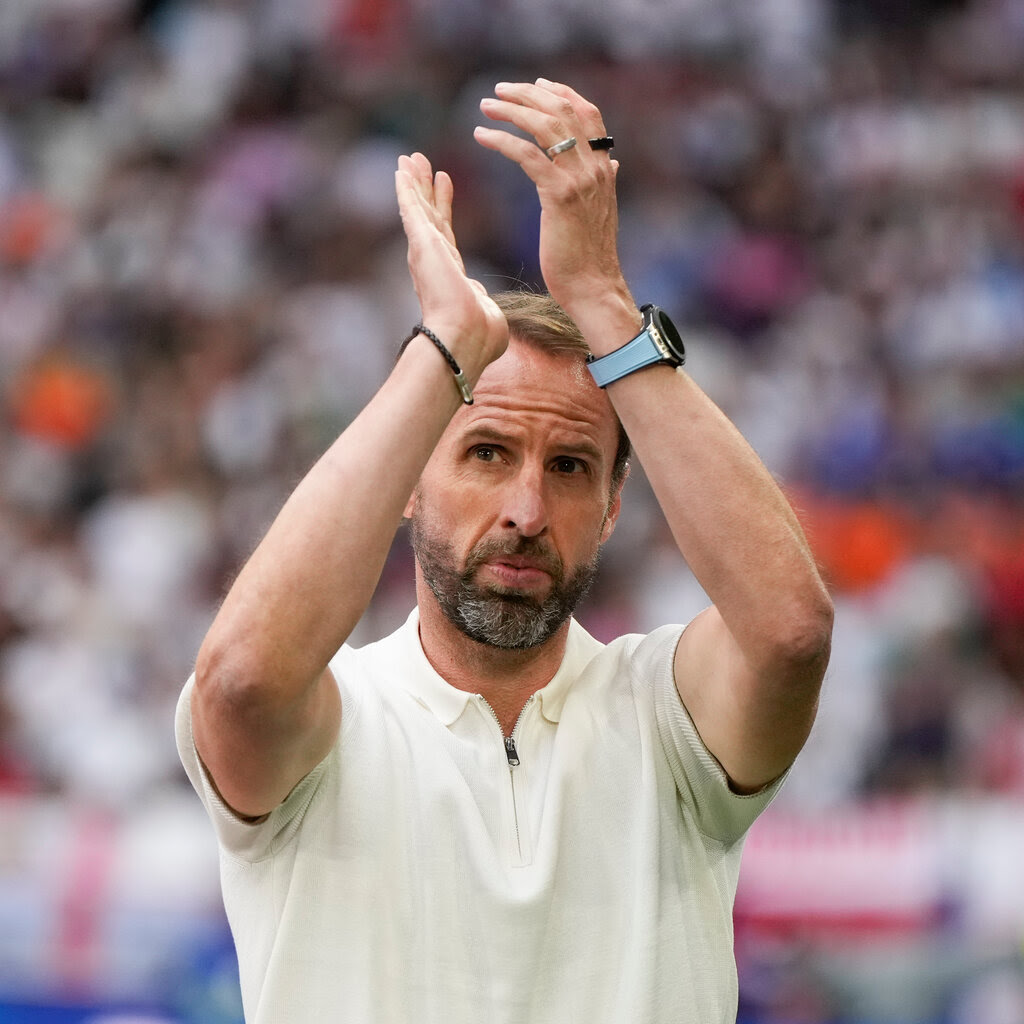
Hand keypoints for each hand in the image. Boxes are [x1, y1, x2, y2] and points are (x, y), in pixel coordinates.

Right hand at [395, 152, 507, 374]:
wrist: (464, 338)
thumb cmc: (479, 336)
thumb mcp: (485, 313)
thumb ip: (481, 300)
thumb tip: (483, 302)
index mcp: (450, 275)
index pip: (446, 233)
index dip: (444, 206)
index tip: (444, 182)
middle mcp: (434, 262)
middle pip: (429, 216)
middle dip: (425, 187)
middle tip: (420, 161)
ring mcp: (425, 253)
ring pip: (418, 208)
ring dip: (414, 182)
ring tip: (411, 158)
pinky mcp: (421, 245)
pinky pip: (411, 210)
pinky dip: (405, 189)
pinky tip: (401, 169)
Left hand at [474, 79, 633, 321]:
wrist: (593, 286)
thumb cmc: (591, 256)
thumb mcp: (601, 210)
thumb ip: (604, 180)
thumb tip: (611, 161)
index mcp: (604, 166)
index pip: (587, 113)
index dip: (561, 92)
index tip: (536, 85)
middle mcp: (595, 167)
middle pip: (564, 110)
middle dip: (529, 94)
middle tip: (500, 90)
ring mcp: (579, 180)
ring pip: (545, 126)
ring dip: (512, 111)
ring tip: (487, 107)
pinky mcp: (559, 196)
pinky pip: (527, 155)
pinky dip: (502, 140)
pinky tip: (482, 136)